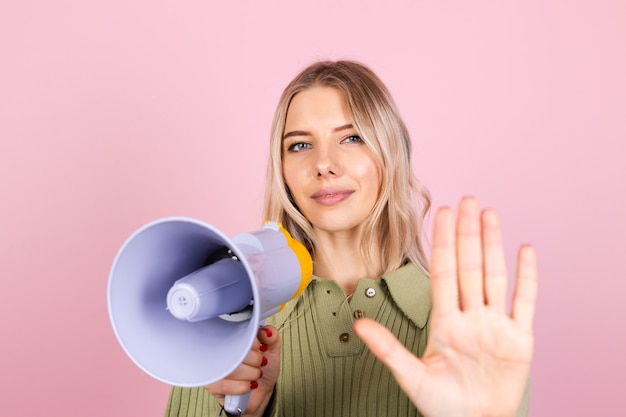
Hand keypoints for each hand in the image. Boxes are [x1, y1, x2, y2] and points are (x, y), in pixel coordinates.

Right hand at [205, 325, 280, 415]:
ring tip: (255, 375)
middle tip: (259, 363)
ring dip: (250, 374)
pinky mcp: (212, 385)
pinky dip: (243, 386)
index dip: (254, 342)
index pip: (237, 332)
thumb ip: (272, 336)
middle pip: (233, 350)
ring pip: (231, 367)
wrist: (261, 392)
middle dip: (255, 359)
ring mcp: (214, 367)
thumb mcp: (271, 350)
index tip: (261, 348)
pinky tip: (248, 385)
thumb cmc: (263, 369)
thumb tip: (265, 331)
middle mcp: (220, 350)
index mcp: (233, 337)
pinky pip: (225, 384)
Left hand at [353, 197, 537, 416]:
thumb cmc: (444, 405)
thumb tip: (359, 323)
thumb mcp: (412, 376)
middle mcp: (471, 317)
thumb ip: (387, 348)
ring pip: (495, 276)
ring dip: (493, 245)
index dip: (443, 243)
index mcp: (446, 323)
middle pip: (470, 267)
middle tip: (467, 200)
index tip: (441, 214)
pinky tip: (525, 251)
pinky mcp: (520, 339)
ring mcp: (496, 325)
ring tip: (489, 214)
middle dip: (467, 233)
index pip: (444, 273)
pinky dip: (527, 277)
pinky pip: (525, 302)